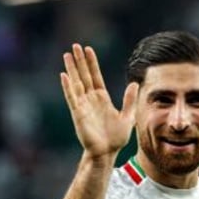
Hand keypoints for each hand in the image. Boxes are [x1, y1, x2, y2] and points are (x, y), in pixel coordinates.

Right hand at [60, 44, 137, 159]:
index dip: (92, 63)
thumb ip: (129, 100)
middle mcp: (90, 99)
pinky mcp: (78, 114)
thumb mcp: (128, 116)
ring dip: (71, 69)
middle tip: (74, 46)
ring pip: (76, 83)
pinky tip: (64, 75)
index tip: (88, 49)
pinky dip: (67, 87)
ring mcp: (83, 106)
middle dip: (79, 61)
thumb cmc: (115, 138)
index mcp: (102, 98)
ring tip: (67, 55)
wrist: (106, 153)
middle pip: (83, 76)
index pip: (95, 76)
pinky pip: (72, 97)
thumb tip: (134, 84)